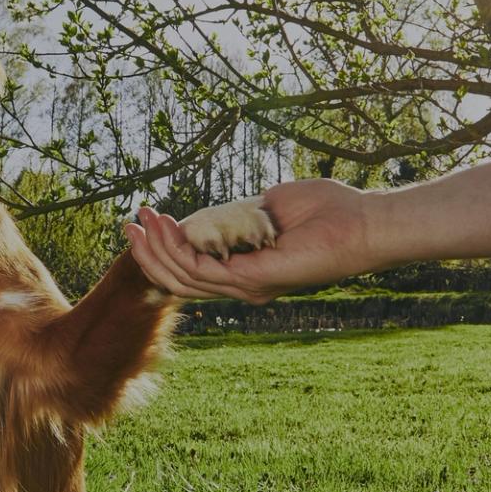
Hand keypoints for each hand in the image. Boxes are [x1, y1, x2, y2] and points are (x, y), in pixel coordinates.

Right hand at [123, 178, 379, 302]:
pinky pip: (203, 270)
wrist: (361, 221)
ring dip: (158, 248)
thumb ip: (236, 213)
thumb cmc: (326, 211)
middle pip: (180, 279)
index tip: (145, 220)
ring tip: (142, 219)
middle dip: (149, 252)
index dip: (163, 249)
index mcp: (247, 270)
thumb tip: (208, 212)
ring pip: (185, 277)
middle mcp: (244, 284)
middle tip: (129, 224)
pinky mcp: (253, 280)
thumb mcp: (267, 206)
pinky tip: (167, 225)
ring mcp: (247, 285)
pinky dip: (179, 248)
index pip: (193, 269)